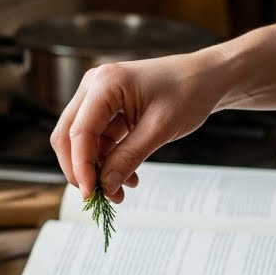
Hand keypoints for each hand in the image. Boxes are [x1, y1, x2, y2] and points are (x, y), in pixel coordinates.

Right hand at [49, 49, 226, 201]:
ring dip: (97, 168)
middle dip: (82, 169)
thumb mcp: (160, 129)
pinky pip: (98, 139)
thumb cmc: (189, 93)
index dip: (81, 167)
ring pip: (82, 141)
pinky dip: (108, 160)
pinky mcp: (107, 108)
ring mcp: (99, 96)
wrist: (206, 78)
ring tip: (120, 192)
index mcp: (105, 83)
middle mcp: (95, 86)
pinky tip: (127, 177)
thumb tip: (105, 186)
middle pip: (69, 135)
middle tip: (99, 196)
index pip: (79, 132)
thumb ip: (129, 157)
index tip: (92, 194)